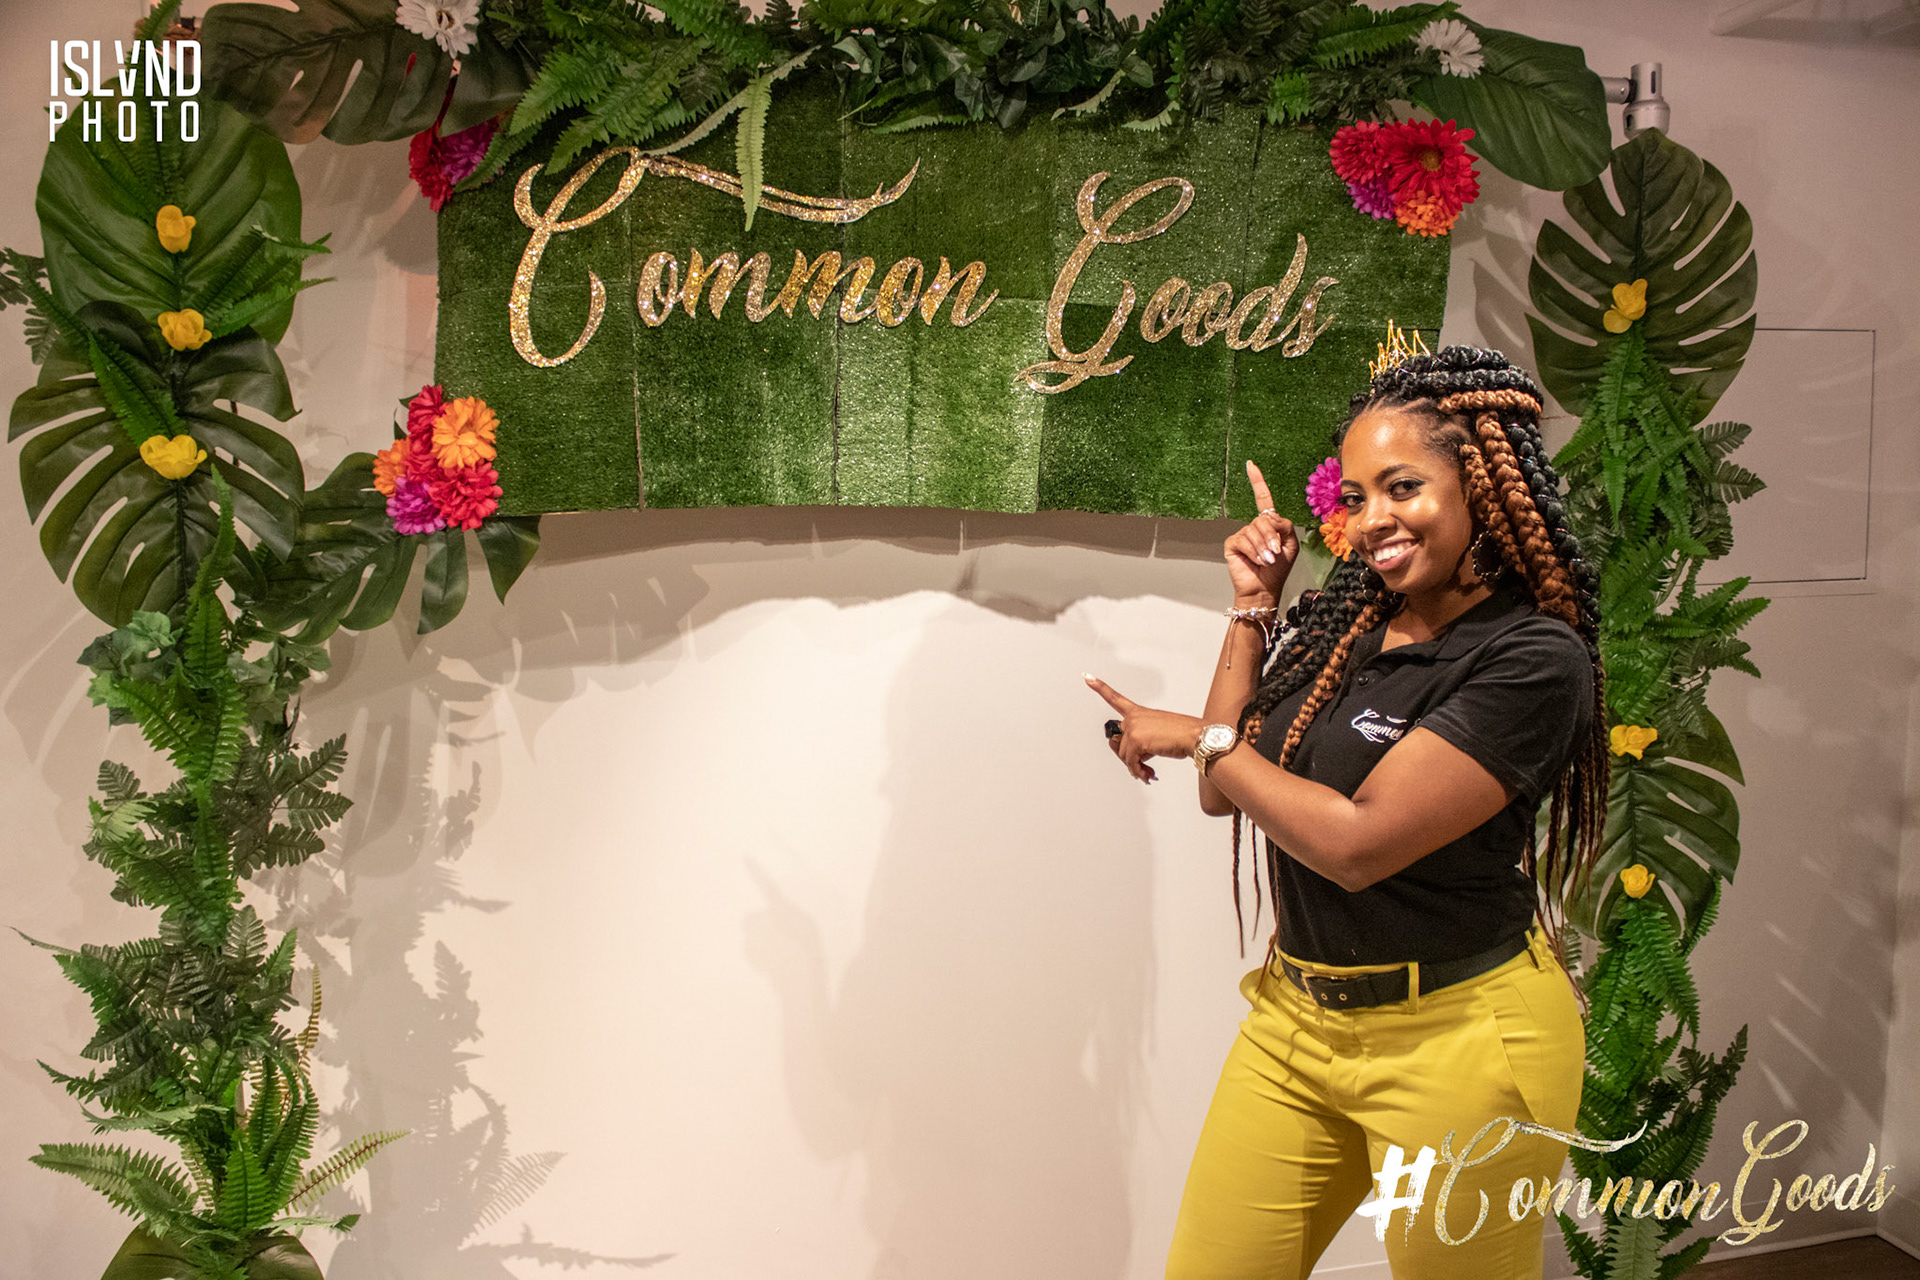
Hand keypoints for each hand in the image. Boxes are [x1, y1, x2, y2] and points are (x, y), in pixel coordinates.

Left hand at [1085, 674, 1202, 783]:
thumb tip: (1133, 762)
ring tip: (1148, 773)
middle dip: (1129, 757)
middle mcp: (1133, 718)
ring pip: (1124, 755)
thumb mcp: (1157, 733)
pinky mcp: (1137, 740)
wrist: (1195, 736)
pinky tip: (1147, 774)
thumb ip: (1141, 741)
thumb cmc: (1181, 735)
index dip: (1100, 687)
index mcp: (1139, 712)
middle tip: (1141, 768)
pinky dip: (1138, 771)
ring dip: (1136, 767)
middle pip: (1119, 743)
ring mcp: (1134, 728)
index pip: (1115, 698)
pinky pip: (1130, 762)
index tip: (1087, 677)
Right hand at [1225, 460, 1299, 605]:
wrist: (1265, 589)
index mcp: (1269, 524)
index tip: (1250, 465)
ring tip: (1267, 560)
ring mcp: (1242, 534)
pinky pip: (1244, 540)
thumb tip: (1268, 517)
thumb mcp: (1291, 544)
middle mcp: (1254, 527)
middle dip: (1271, 537)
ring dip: (1264, 548)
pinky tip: (1257, 561)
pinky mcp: (1232, 544)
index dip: (1257, 482)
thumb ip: (1285, 525)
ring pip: (1254, 531)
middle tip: (1275, 553)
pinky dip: (1254, 552)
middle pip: (1263, 519)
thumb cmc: (1278, 570)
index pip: (1262, 499)